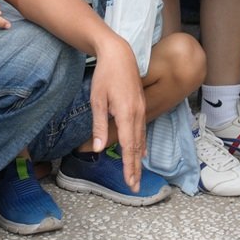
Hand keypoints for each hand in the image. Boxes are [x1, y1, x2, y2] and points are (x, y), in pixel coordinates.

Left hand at [87, 38, 147, 189]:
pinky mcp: (140, 105)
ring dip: (138, 158)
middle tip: (134, 186)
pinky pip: (142, 129)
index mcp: (126, 113)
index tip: (129, 181)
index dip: (129, 165)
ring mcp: (141, 109)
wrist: (119, 53)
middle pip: (137, 146)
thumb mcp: (97, 100)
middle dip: (135, 167)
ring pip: (141, 139)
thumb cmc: (105, 75)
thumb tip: (100, 149)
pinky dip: (141, 144)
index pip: (128, 146)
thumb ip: (99, 125)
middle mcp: (137, 113)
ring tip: (137, 174)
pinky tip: (141, 152)